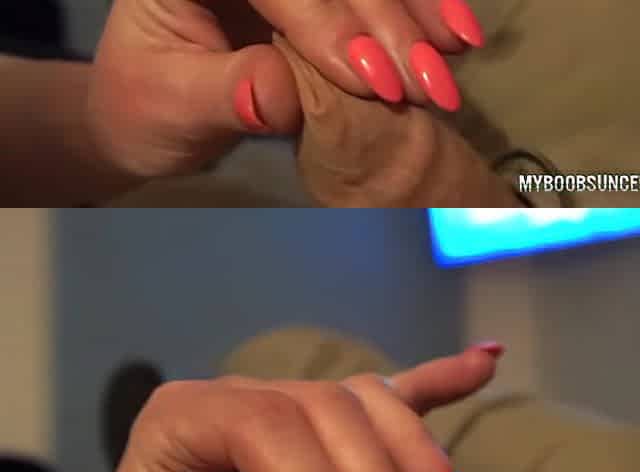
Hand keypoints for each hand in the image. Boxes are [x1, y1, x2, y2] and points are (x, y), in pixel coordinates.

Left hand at [88, 0, 484, 178]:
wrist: (147, 113)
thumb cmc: (146, 108)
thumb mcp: (169, 105)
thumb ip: (224, 94)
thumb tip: (283, 92)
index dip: (326, 24)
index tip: (374, 79)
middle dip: (386, 22)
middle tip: (427, 80)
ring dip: (415, 12)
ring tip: (456, 53)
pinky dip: (414, 13)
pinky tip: (451, 36)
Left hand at [115, 344, 501, 471]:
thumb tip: (338, 471)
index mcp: (186, 415)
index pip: (264, 421)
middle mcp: (242, 393)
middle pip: (327, 405)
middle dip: (377, 471)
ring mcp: (287, 398)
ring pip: (368, 399)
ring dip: (416, 450)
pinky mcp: (324, 423)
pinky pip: (386, 397)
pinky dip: (439, 382)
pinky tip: (486, 359)